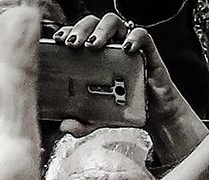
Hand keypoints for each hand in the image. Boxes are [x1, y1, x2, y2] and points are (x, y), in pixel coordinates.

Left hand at [54, 14, 206, 163]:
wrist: (151, 114)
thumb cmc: (121, 109)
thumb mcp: (95, 119)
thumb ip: (80, 124)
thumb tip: (66, 127)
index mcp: (89, 57)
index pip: (75, 35)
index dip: (65, 32)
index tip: (57, 41)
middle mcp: (106, 47)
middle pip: (91, 24)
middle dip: (80, 30)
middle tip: (73, 45)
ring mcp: (125, 47)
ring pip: (113, 23)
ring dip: (101, 30)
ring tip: (93, 46)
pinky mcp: (146, 51)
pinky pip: (142, 35)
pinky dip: (134, 37)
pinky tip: (126, 48)